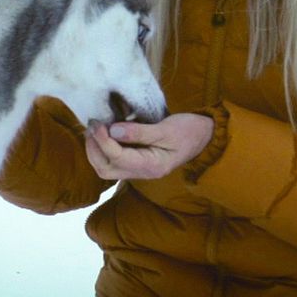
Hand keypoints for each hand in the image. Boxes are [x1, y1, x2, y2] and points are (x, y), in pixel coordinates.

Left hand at [85, 113, 213, 179]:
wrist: (205, 137)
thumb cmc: (188, 131)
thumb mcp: (166, 129)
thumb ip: (139, 131)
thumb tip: (112, 130)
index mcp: (151, 165)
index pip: (118, 158)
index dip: (103, 141)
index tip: (98, 123)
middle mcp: (143, 172)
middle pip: (106, 170)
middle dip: (93, 150)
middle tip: (92, 127)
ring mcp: (140, 169)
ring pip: (108, 168)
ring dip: (96, 150)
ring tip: (94, 129)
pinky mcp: (138, 162)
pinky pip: (115, 161)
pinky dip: (104, 149)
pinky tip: (104, 133)